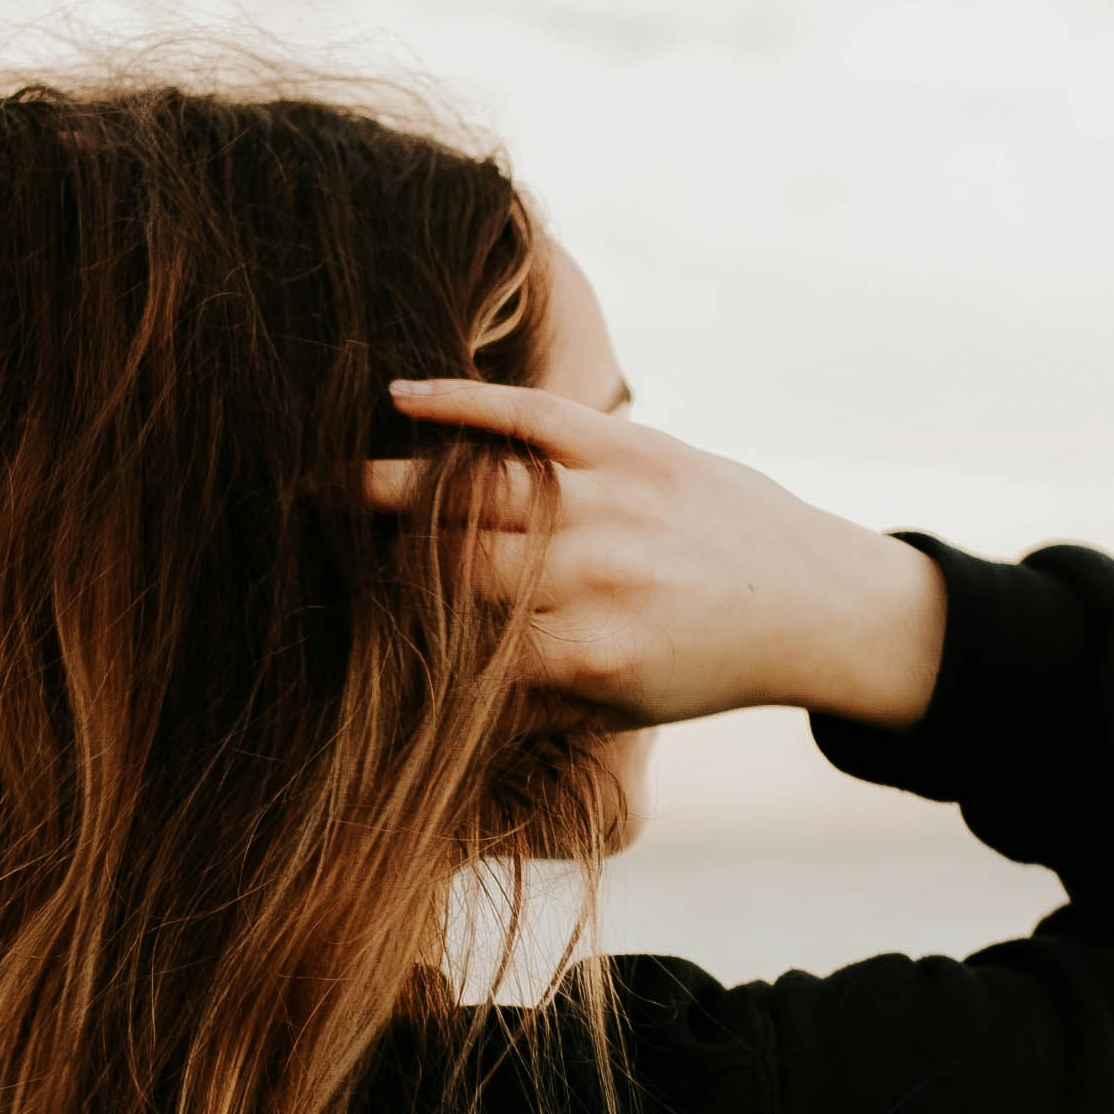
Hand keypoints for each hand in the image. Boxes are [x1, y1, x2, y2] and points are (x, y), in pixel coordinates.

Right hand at [367, 377, 945, 730]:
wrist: (812, 604)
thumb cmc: (700, 667)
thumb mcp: (617, 711)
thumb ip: (525, 708)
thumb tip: (426, 717)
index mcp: (584, 658)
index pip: (450, 644)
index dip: (383, 633)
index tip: (323, 624)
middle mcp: (591, 579)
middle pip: (446, 563)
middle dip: (372, 557)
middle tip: (301, 539)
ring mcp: (611, 504)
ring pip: (473, 489)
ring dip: (390, 482)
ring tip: (323, 477)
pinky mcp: (632, 446)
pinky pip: (529, 413)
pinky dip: (461, 400)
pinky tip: (400, 396)